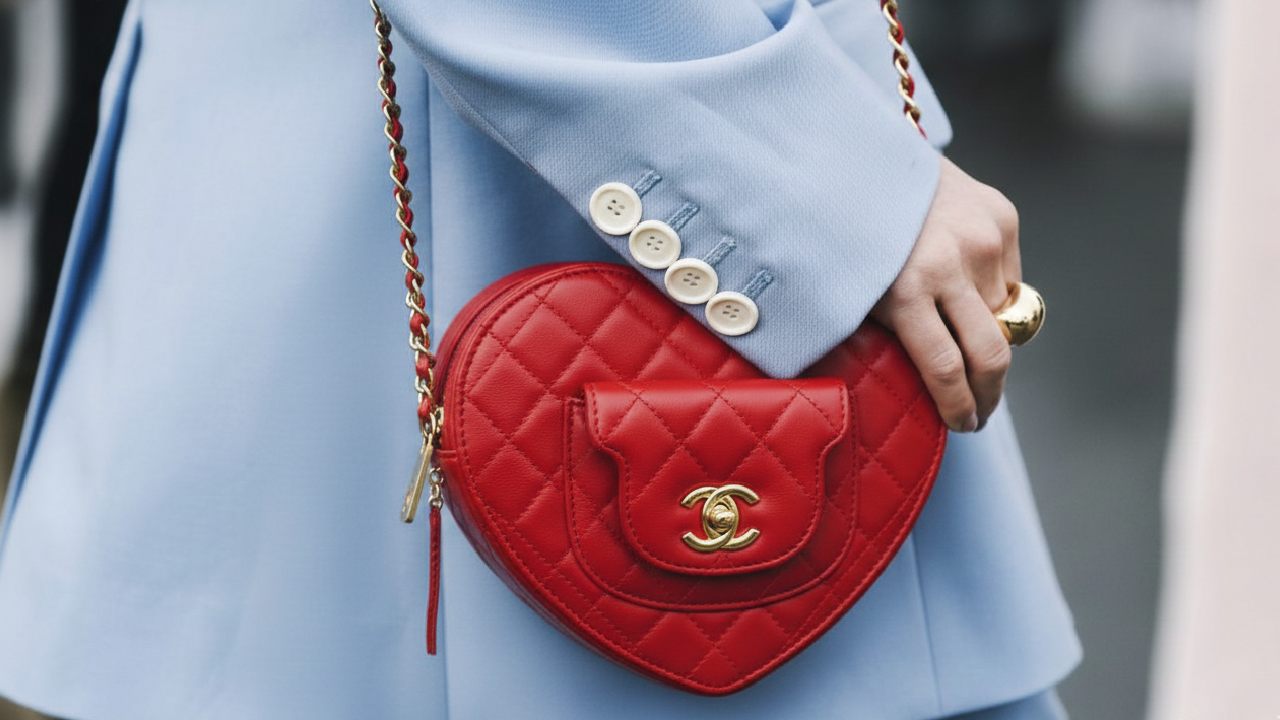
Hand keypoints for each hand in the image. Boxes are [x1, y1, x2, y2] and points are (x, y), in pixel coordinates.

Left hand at [871, 157, 1019, 432]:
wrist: (867, 156)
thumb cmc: (852, 237)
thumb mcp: (856, 293)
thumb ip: (893, 336)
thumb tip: (924, 390)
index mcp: (906, 289)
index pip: (947, 369)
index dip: (959, 407)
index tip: (964, 425)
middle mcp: (952, 264)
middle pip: (993, 354)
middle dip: (990, 392)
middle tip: (981, 410)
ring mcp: (983, 237)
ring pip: (1004, 314)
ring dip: (987, 331)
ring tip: (955, 326)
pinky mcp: (1002, 215)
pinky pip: (1011, 276)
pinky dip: (991, 289)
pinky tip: (962, 276)